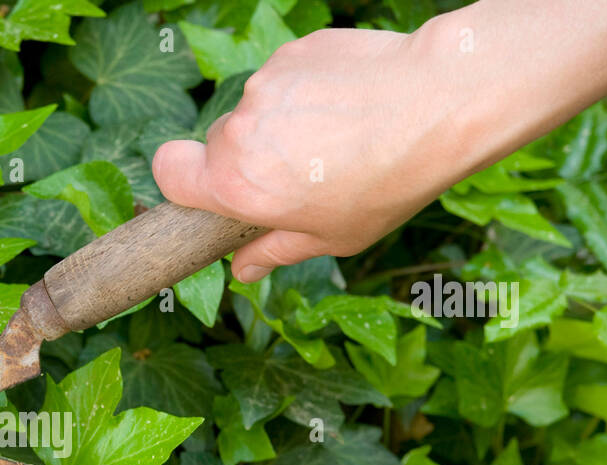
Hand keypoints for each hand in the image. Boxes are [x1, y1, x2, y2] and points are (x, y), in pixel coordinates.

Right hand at [153, 26, 453, 283]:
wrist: (438, 103)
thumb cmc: (386, 182)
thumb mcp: (331, 237)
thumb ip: (274, 251)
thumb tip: (243, 270)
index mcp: (237, 184)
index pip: (168, 171)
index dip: (182, 181)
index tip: (211, 190)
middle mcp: (240, 131)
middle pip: (221, 144)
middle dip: (251, 158)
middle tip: (302, 173)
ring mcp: (265, 85)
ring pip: (257, 110)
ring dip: (282, 124)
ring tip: (337, 137)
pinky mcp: (293, 52)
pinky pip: (286, 77)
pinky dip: (308, 91)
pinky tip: (348, 105)